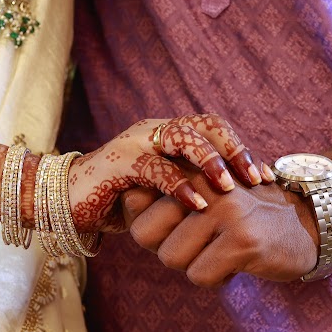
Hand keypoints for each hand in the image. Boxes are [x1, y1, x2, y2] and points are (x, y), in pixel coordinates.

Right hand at [68, 113, 274, 232]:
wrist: (64, 202)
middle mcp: (153, 131)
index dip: (241, 149)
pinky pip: (155, 168)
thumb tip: (231, 207)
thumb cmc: (114, 200)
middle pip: (204, 125)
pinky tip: (198, 203)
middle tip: (256, 178)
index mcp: (165, 134)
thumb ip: (186, 188)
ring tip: (230, 187)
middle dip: (234, 150)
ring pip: (182, 138)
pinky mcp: (119, 162)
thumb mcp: (158, 193)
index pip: (212, 128)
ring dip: (211, 162)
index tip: (266, 177)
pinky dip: (180, 185)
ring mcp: (135, 142)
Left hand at [124, 170, 317, 284]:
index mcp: (191, 170)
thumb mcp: (206, 196)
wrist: (308, 224)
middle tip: (198, 247)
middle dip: (166, 250)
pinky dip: (215, 280)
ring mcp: (224, 210)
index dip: (150, 228)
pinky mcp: (243, 240)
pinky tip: (235, 265)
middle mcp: (205, 184)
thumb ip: (167, 196)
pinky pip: (199, 276)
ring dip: (193, 266)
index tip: (176, 230)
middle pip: (144, 234)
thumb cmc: (244, 215)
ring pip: (170, 258)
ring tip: (220, 253)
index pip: (135, 204)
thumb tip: (126, 201)